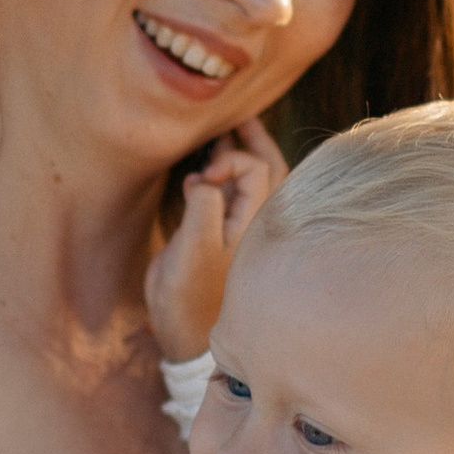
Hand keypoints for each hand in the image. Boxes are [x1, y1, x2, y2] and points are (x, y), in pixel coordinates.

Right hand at [144, 119, 287, 362]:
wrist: (186, 337)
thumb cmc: (190, 297)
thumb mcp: (192, 249)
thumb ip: (202, 207)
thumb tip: (205, 179)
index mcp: (255, 222)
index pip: (255, 168)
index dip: (228, 162)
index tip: (200, 180)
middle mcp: (255, 222)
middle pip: (267, 166)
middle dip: (250, 139)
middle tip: (233, 116)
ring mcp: (243, 230)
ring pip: (256, 179)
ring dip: (242, 153)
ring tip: (226, 132)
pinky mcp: (227, 239)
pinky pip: (238, 196)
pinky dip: (229, 175)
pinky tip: (213, 167)